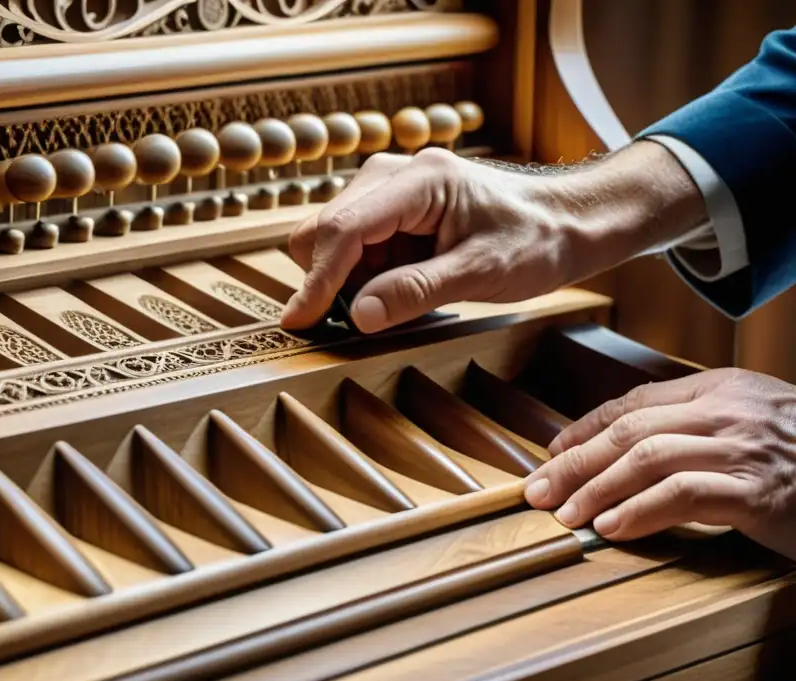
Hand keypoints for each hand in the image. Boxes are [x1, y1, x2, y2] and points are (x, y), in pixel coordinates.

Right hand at [280, 141, 706, 333]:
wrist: (566, 220)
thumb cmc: (535, 241)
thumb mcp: (481, 274)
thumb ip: (415, 292)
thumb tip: (357, 316)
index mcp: (419, 182)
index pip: (344, 230)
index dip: (317, 280)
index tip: (298, 321)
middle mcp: (394, 174)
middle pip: (324, 229)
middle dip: (329, 279)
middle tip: (362, 319)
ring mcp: (390, 187)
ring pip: (332, 238)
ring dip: (348, 279)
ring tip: (398, 299)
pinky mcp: (392, 206)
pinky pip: (355, 244)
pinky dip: (364, 274)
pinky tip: (400, 286)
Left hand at [523, 368, 795, 558]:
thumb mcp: (749, 425)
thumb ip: (695, 425)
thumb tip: (625, 448)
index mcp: (720, 387)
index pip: (632, 401)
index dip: (583, 428)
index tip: (551, 454)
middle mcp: (728, 409)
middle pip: (628, 429)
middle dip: (573, 461)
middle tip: (536, 491)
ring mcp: (745, 447)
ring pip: (647, 458)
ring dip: (596, 488)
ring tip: (565, 515)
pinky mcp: (760, 490)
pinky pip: (684, 495)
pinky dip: (641, 512)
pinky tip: (613, 528)